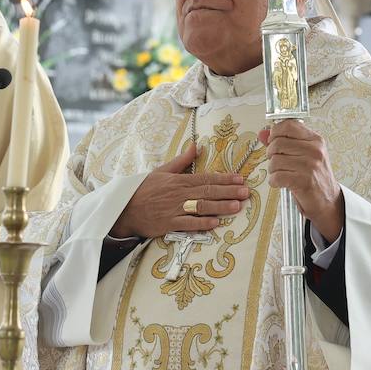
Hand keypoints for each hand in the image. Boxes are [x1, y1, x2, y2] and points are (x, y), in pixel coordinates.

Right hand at [110, 144, 249, 239]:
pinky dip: (202, 223)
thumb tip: (196, 146)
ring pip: (201, 207)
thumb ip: (181, 160)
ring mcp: (174, 209)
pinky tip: (215, 223)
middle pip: (208, 192)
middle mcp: (179, 194)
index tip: (239, 179)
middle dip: (228, 192)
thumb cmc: (144, 190)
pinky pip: (188, 223)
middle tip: (245, 192)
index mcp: (178, 180)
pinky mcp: (168, 224)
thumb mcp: (162, 171)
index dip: (224, 179)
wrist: (124, 209)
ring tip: (236, 206)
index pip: (205, 178)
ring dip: (220, 206)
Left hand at [258, 122, 343, 242]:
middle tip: (278, 162)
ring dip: (273, 170)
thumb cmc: (315, 177)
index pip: (288, 125)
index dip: (275, 133)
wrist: (328, 201)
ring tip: (282, 174)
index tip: (274, 141)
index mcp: (315, 140)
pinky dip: (274, 181)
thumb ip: (283, 142)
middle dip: (271, 154)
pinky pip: (277, 176)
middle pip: (277, 143)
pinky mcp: (304, 181)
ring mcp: (310, 166)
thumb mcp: (303, 155)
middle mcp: (314, 150)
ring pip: (275, 160)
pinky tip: (281, 183)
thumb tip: (263, 133)